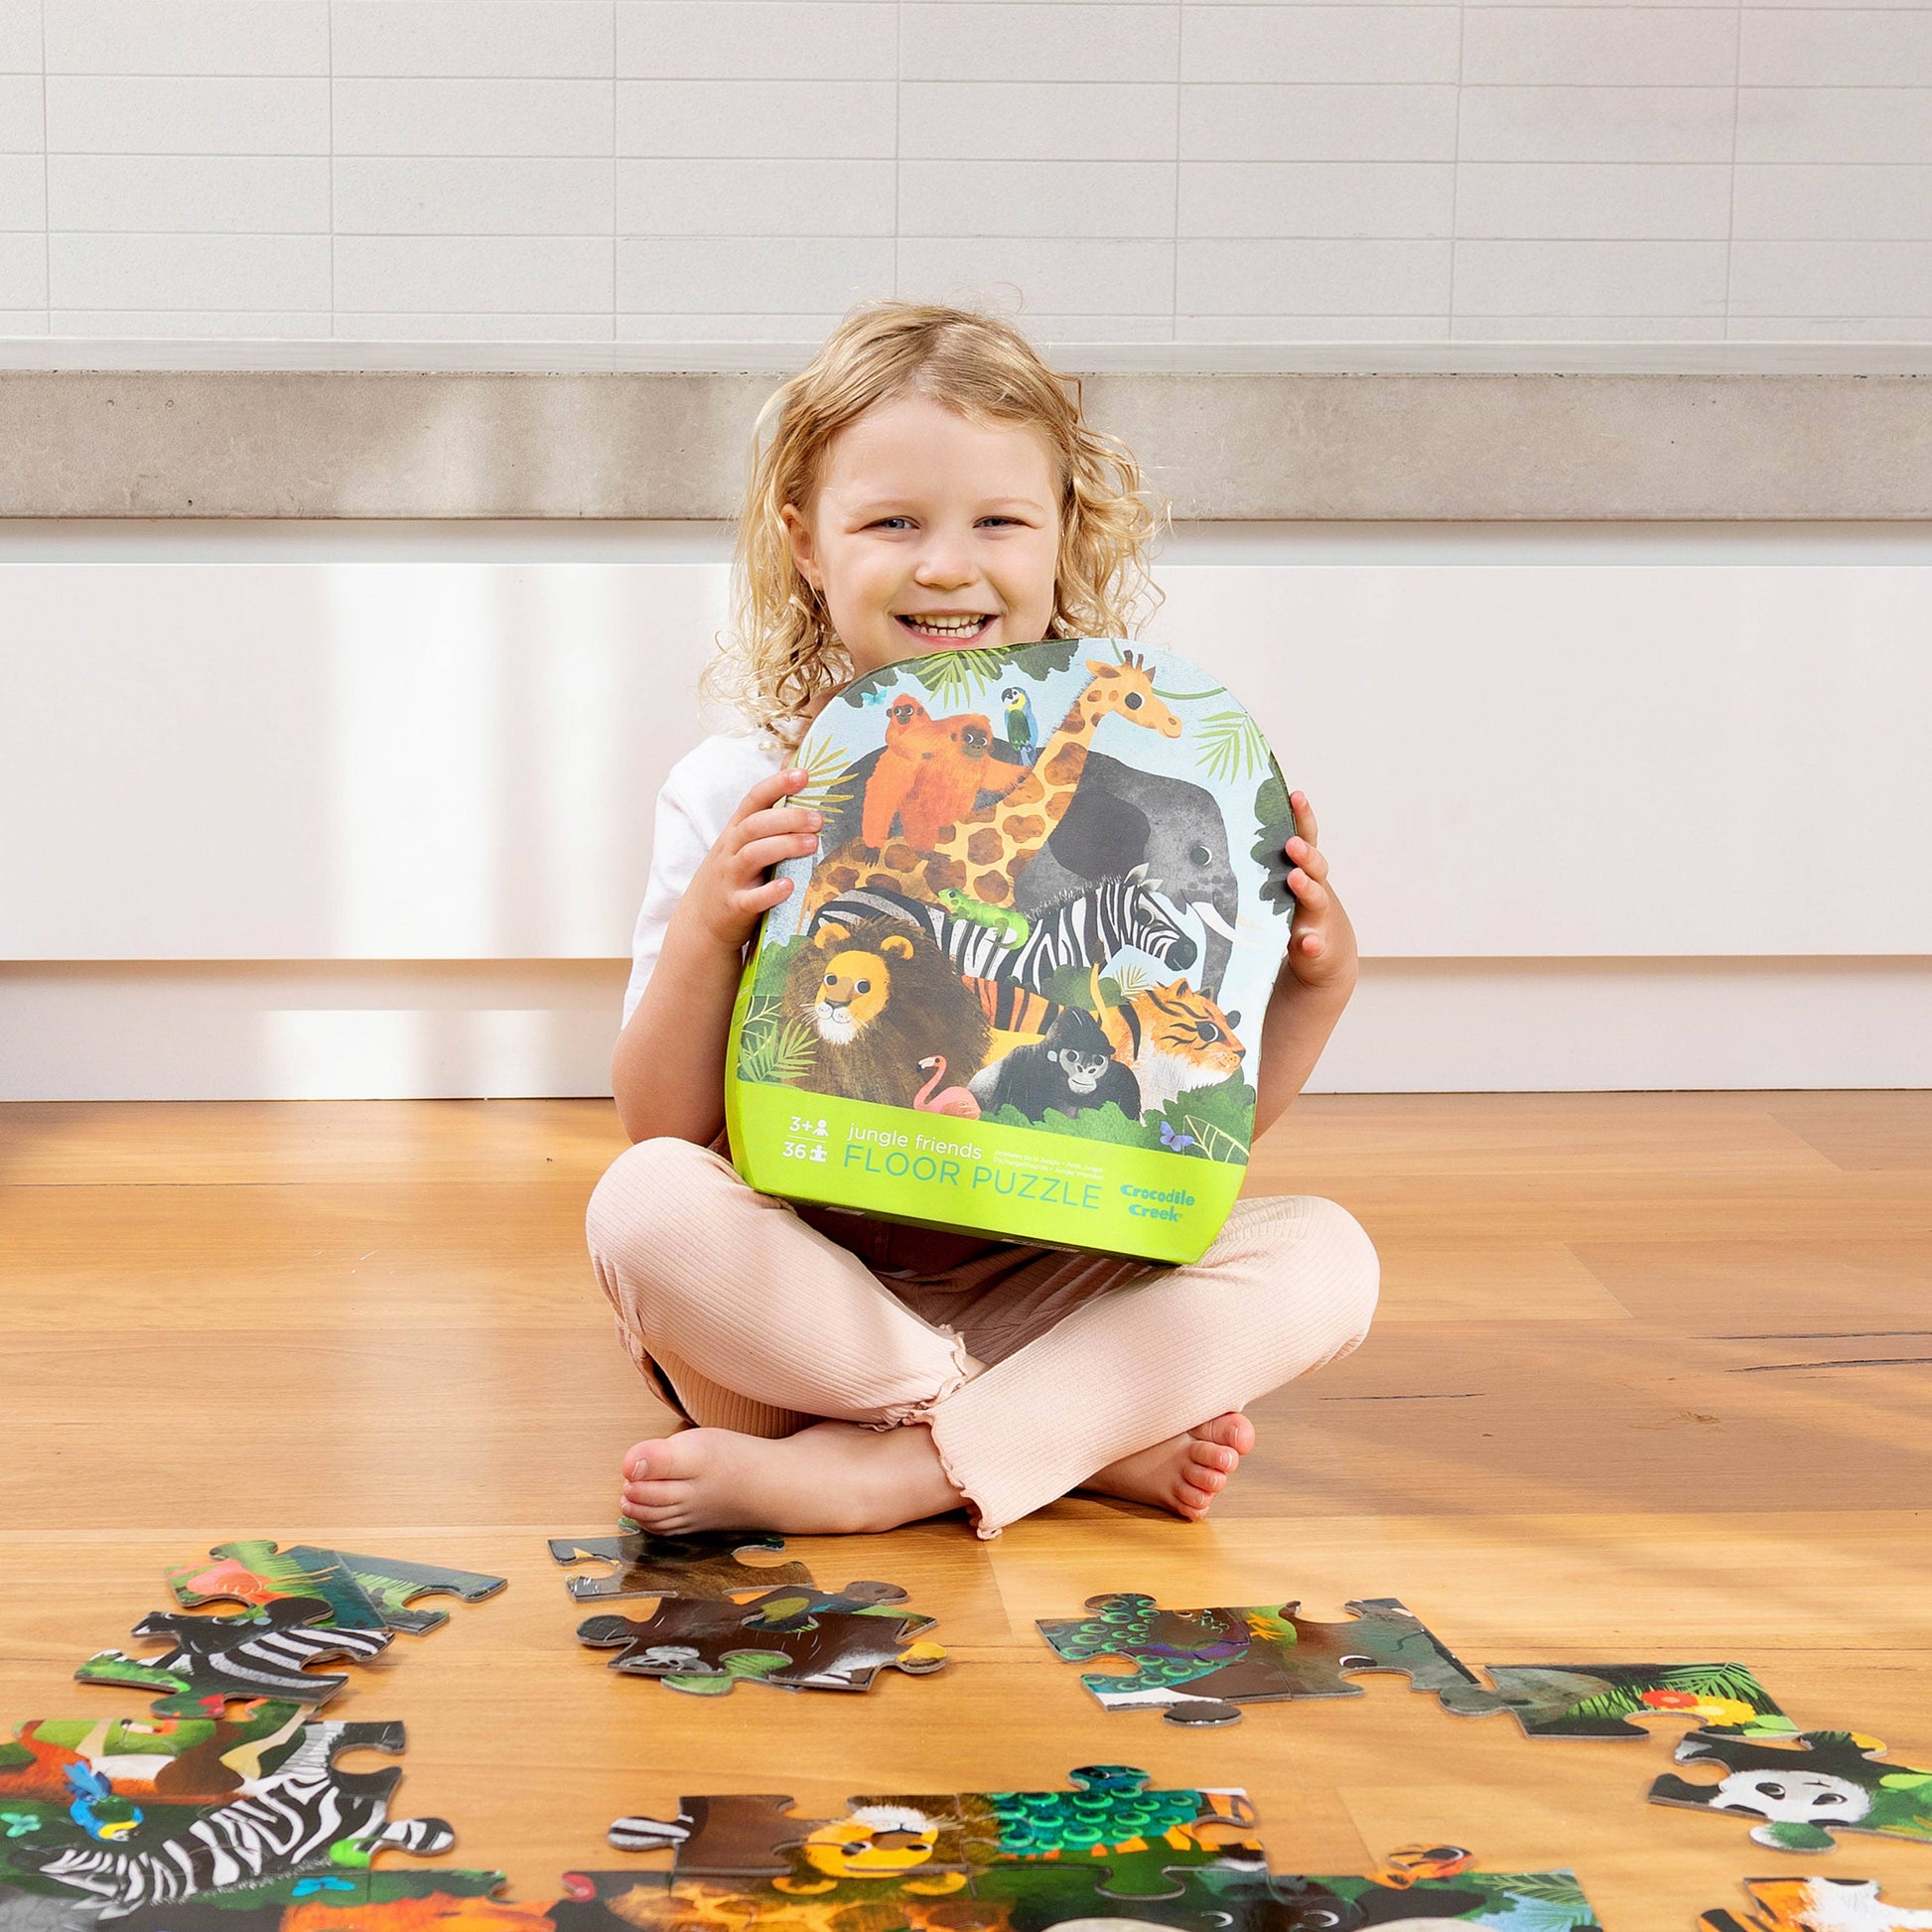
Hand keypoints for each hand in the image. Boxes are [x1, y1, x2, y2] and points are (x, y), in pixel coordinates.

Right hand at [677, 766, 821, 952]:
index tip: (804, 774)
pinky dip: (770, 892)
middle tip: (818, 820)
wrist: (700, 923)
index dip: (777, 784)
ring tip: (813, 844)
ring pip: (753, 855)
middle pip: (755, 826)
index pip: (753, 800)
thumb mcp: (741, 846)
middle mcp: (730, 850)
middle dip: (788, 819)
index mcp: (735, 832)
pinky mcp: (734, 907)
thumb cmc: (732, 877)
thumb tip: (800, 782)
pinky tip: (790, 886)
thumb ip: (767, 822)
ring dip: (784, 846)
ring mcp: (730, 878)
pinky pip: (751, 898)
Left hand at [1280, 791, 1357, 993]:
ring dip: (1307, 889)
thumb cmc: (1295, 909)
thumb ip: (1265, 860)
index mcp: (1304, 869)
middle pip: (1314, 866)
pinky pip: (1315, 944)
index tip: (1296, 795)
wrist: (1327, 953)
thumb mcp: (1281, 882)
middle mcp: (1315, 888)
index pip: (1306, 837)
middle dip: (1304, 853)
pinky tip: (1308, 942)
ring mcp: (1317, 917)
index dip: (1303, 816)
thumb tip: (1224, 826)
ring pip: (1317, 899)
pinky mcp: (1315, 946)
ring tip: (1295, 878)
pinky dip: (1312, 943)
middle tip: (1291, 843)